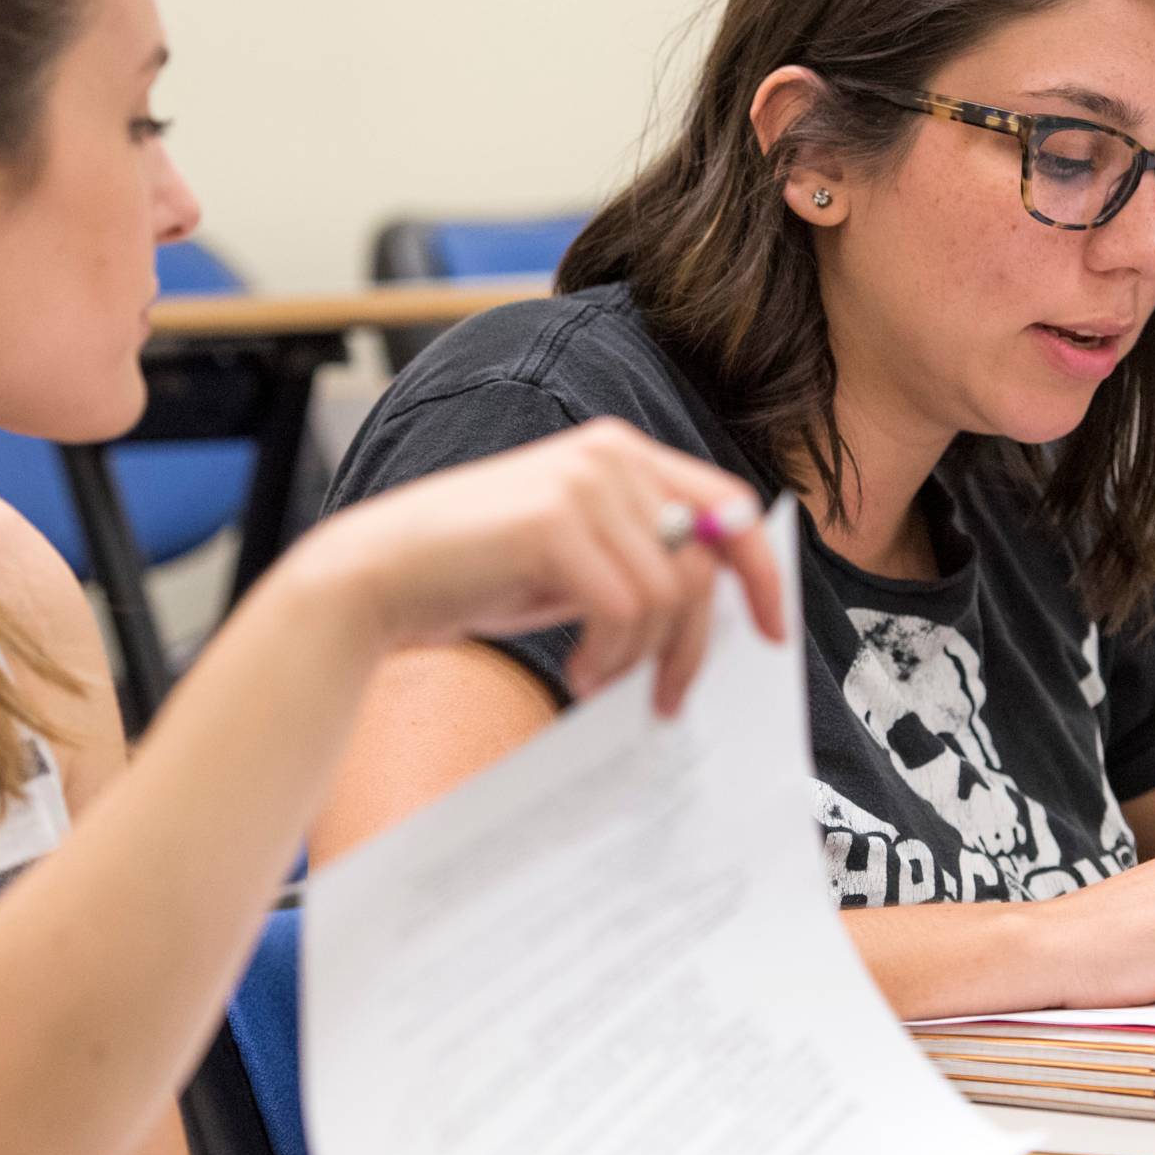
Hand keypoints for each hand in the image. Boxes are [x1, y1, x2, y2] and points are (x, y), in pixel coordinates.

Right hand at [297, 420, 786, 713]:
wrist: (381, 574)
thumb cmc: (477, 573)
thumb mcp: (578, 559)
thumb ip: (642, 560)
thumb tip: (716, 608)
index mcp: (622, 453)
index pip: (728, 505)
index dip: (763, 573)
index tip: (773, 633)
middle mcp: (611, 454)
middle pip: (706, 562)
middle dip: (694, 646)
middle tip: (667, 701)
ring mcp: (584, 482)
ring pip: (671, 593)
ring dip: (642, 657)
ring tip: (596, 680)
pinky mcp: (555, 521)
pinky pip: (627, 609)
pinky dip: (611, 656)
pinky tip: (577, 671)